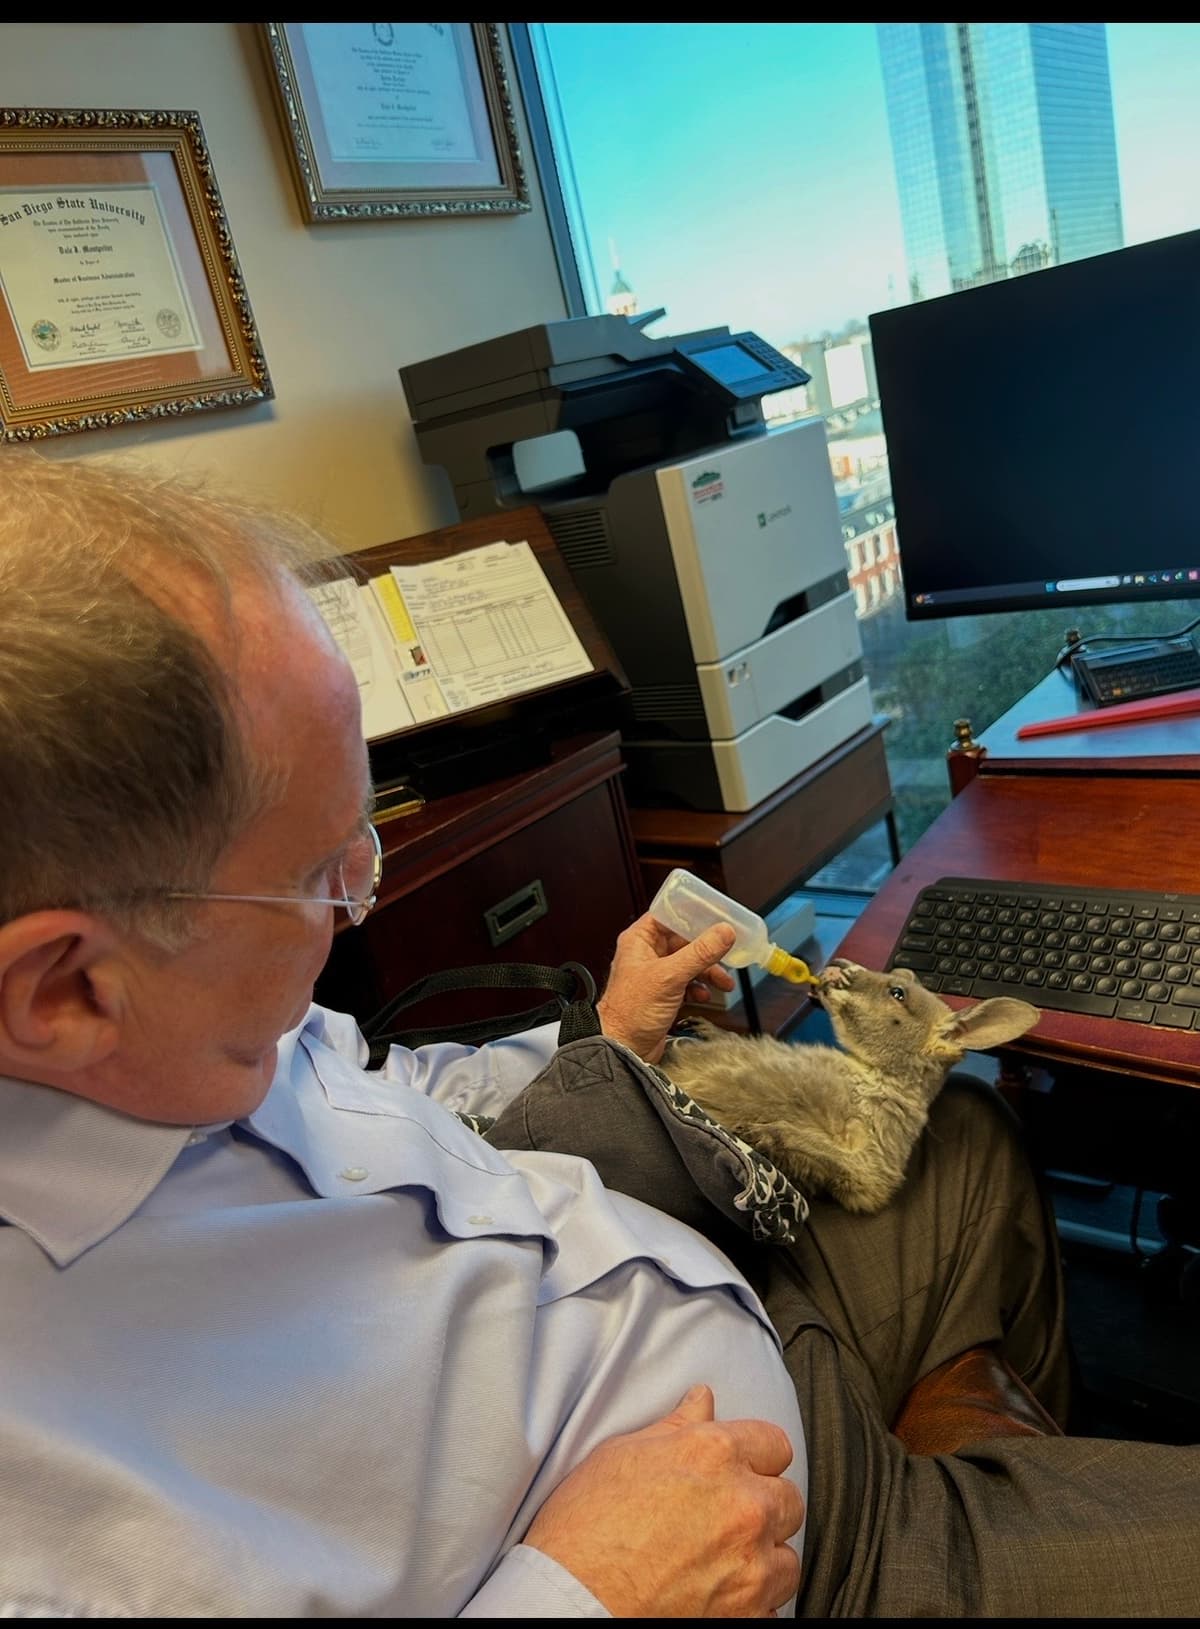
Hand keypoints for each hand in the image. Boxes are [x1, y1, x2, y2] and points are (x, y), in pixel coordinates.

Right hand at [523, 1383, 802, 1617]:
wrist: (572, 1601)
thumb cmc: (585, 1529)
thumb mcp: (622, 1455)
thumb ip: (675, 1427)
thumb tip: (702, 1401)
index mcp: (714, 1454)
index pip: (774, 1444)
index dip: (756, 1456)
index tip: (742, 1470)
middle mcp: (743, 1505)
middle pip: (788, 1500)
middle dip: (764, 1506)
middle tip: (728, 1518)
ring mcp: (751, 1565)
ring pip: (787, 1558)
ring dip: (763, 1559)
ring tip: (723, 1563)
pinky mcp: (749, 1615)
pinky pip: (774, 1607)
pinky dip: (753, 1604)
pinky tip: (719, 1595)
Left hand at [596, 912, 737, 1062]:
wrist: (623, 1048)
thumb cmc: (631, 1011)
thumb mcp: (670, 976)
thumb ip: (700, 953)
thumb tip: (724, 932)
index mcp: (640, 940)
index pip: (668, 915)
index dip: (691, 914)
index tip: (715, 915)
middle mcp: (646, 954)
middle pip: (683, 941)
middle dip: (707, 949)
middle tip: (727, 952)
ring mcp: (656, 975)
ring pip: (689, 963)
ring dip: (707, 971)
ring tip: (724, 982)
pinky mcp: (663, 994)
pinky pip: (687, 983)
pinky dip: (699, 988)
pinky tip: (705, 996)